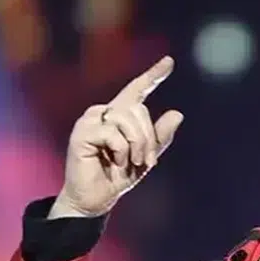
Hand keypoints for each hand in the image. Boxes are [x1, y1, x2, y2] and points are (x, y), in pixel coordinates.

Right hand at [51, 56, 184, 217]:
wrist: (97, 199)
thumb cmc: (119, 176)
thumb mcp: (146, 157)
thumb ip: (160, 137)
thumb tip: (178, 113)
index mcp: (120, 115)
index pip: (137, 90)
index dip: (153, 75)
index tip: (169, 62)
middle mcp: (104, 112)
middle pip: (138, 109)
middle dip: (148, 137)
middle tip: (146, 161)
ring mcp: (91, 121)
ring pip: (126, 118)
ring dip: (137, 144)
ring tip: (133, 162)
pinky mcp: (81, 133)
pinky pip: (112, 133)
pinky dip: (122, 150)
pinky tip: (116, 162)